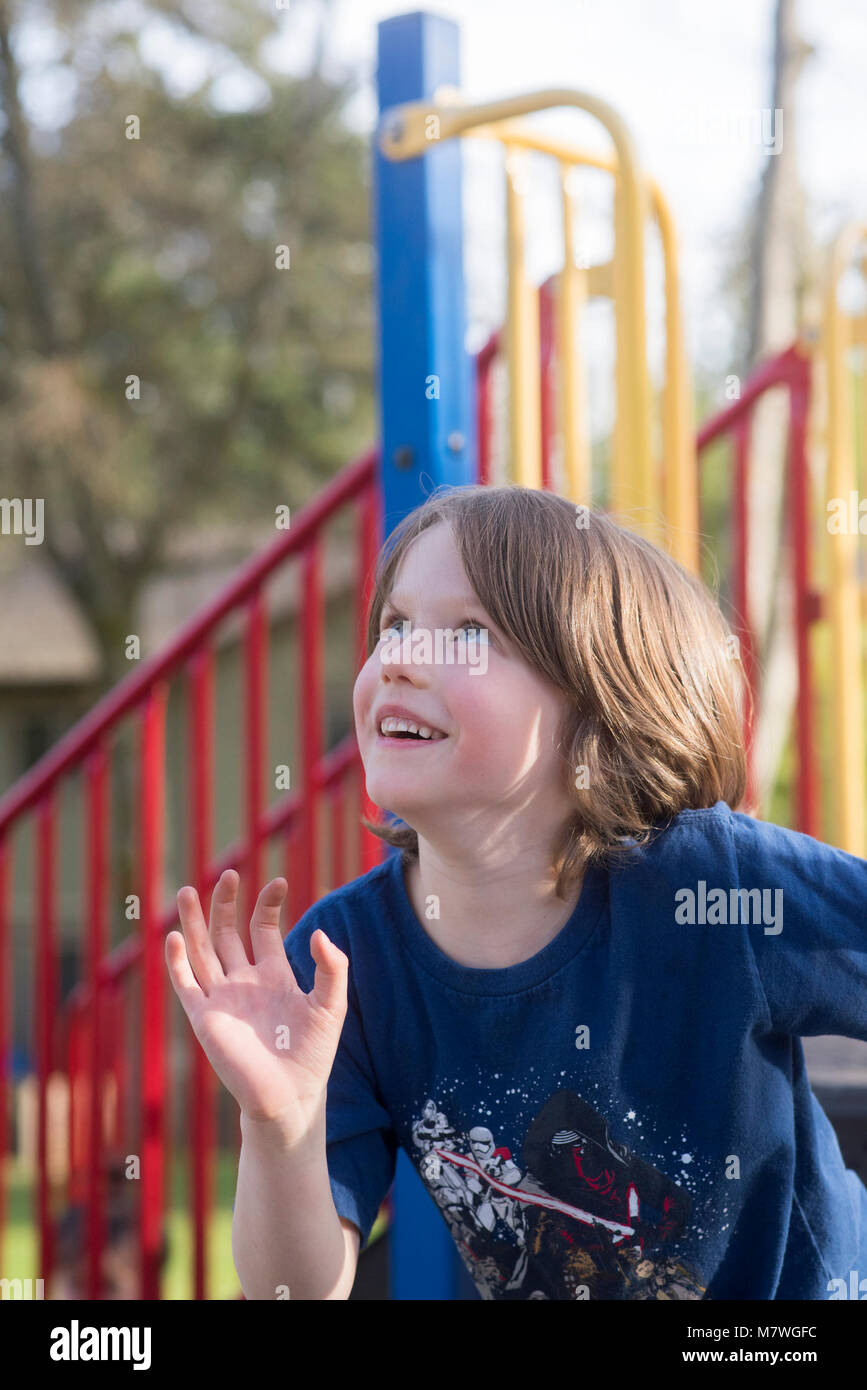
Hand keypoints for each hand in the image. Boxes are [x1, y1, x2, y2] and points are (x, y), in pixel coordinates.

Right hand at [165, 869, 348, 1138]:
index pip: (262, 928)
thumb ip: (332, 967)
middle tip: (228, 872)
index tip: (279, 882)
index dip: (267, 904)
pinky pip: (186, 984)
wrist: (291, 1096)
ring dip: (193, 922)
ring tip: (186, 890)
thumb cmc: (313, 1054)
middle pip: (226, 933)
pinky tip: (175, 936)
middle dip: (225, 903)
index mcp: (273, 974)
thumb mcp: (331, 1004)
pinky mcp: (205, 1018)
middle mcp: (243, 981)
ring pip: (201, 951)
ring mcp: (222, 998)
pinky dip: (177, 960)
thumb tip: (318, 933)